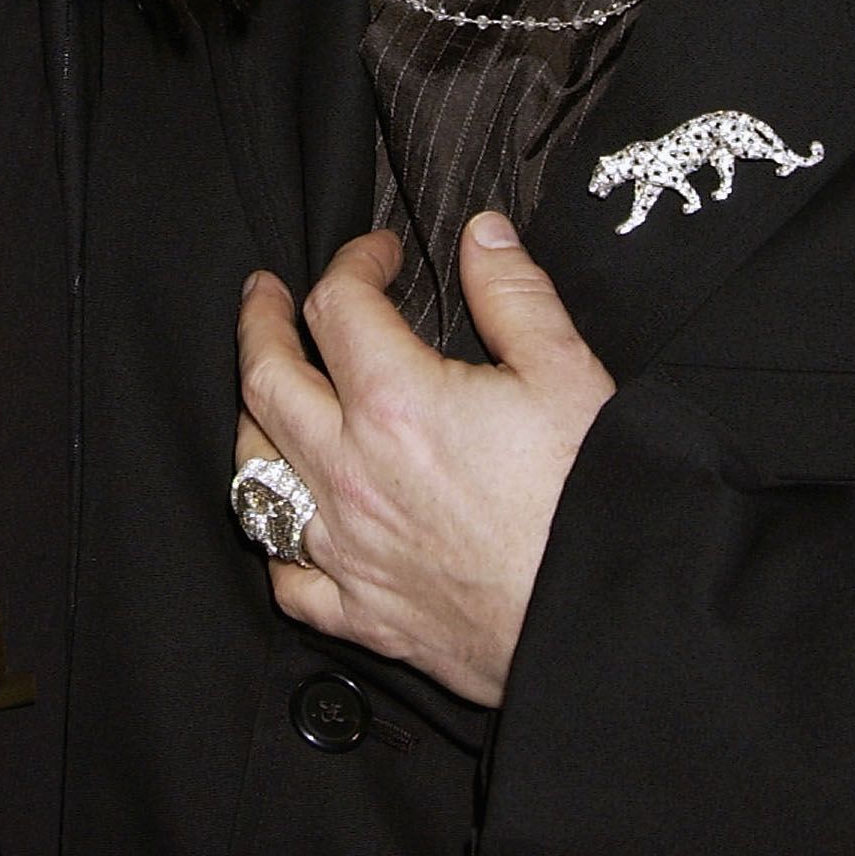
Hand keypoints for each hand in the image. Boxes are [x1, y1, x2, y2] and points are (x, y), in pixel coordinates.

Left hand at [235, 213, 613, 705]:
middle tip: (261, 295)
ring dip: (252, 418)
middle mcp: (351, 472)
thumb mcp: (567, 372)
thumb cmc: (589, 502)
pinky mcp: (360, 613)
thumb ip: (515, 293)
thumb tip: (482, 234)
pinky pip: (285, 576)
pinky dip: (276, 538)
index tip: (379, 254)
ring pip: (255, 470)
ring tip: (264, 391)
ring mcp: (346, 547)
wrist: (602, 621)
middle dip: (258, 323)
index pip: (337, 305)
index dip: (354, 261)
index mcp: (396, 402)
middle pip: (265, 379)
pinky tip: (288, 517)